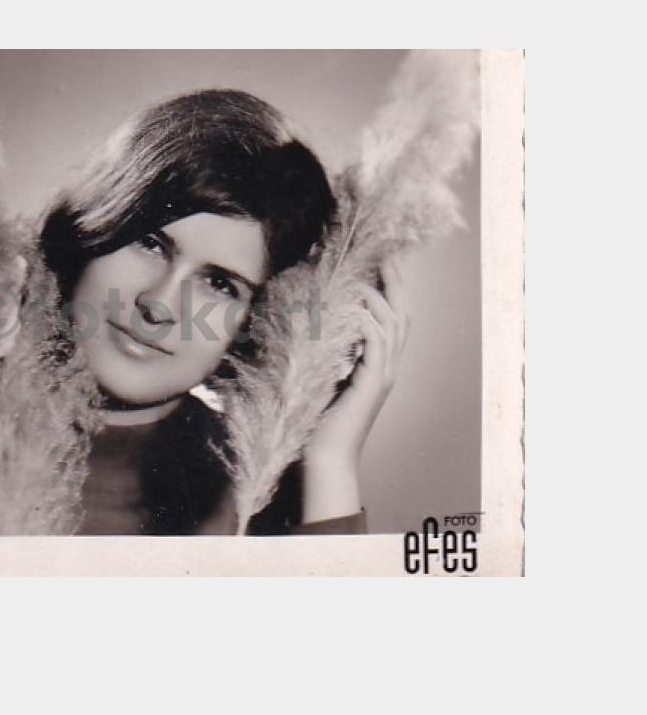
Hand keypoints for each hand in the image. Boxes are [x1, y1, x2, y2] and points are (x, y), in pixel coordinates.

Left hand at [302, 261, 409, 520]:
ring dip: (378, 300)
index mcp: (377, 365)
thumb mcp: (323, 376)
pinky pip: (377, 346)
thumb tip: (313, 323)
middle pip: (402, 316)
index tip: (379, 264)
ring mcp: (384, 376)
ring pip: (393, 327)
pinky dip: (367, 324)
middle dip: (396, 285)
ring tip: (362, 281)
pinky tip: (354, 310)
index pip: (391, 319)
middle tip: (388, 258)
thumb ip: (327, 352)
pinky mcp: (373, 385)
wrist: (325, 457)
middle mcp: (387, 368)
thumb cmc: (318, 419)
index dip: (389, 291)